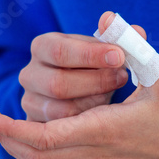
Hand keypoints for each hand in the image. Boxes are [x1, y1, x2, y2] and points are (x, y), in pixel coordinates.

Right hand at [18, 14, 146, 120]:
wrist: (87, 92)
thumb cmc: (97, 66)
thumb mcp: (107, 49)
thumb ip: (121, 38)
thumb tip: (128, 27)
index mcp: (43, 47)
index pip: (60, 51)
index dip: (91, 54)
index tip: (119, 56)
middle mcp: (29, 74)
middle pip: (57, 84)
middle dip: (95, 82)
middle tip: (122, 78)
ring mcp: (30, 102)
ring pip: (60, 111)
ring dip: (93, 104)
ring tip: (114, 95)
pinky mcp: (37, 126)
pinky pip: (62, 132)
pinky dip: (87, 123)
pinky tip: (104, 114)